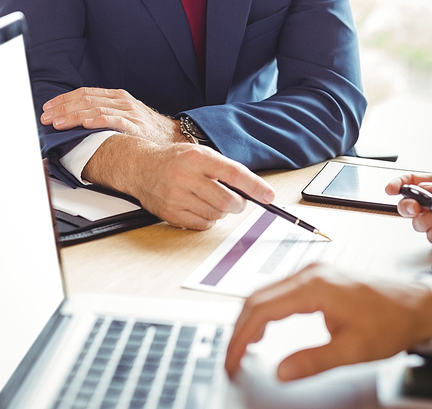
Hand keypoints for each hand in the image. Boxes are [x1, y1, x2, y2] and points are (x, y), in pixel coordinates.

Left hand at [40, 87, 180, 143]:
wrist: (172, 135)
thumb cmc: (144, 127)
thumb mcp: (124, 113)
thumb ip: (104, 112)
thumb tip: (75, 119)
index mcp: (115, 96)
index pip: (84, 92)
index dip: (63, 99)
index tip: (47, 108)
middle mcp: (120, 100)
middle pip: (86, 99)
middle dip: (62, 108)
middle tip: (46, 117)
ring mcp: (128, 111)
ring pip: (95, 109)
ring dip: (73, 116)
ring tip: (58, 123)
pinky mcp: (135, 125)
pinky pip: (114, 120)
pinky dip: (98, 120)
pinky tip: (86, 124)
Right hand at [81, 134, 275, 229]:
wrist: (140, 167)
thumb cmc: (174, 160)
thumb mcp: (199, 154)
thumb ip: (223, 169)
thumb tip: (252, 189)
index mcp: (198, 158)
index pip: (234, 173)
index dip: (255, 186)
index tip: (269, 196)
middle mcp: (187, 176)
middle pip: (227, 200)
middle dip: (238, 204)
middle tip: (237, 201)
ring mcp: (177, 196)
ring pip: (216, 214)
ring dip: (221, 211)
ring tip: (211, 199)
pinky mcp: (170, 213)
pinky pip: (202, 224)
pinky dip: (207, 219)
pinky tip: (199, 207)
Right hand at [225, 262, 431, 380]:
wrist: (414, 304)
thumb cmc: (390, 321)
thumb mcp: (354, 350)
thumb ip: (314, 361)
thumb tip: (282, 371)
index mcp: (314, 287)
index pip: (262, 309)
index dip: (242, 336)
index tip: (232, 359)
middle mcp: (309, 273)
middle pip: (258, 297)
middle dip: (240, 328)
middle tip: (232, 357)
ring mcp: (312, 273)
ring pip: (266, 292)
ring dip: (250, 318)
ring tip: (243, 346)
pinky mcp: (316, 277)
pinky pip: (279, 290)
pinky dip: (264, 310)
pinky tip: (263, 326)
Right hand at [386, 172, 431, 241]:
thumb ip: (430, 186)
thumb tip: (421, 188)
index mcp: (430, 188)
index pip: (409, 180)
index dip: (397, 183)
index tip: (390, 190)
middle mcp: (428, 203)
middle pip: (406, 204)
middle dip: (407, 207)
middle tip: (415, 208)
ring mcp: (430, 220)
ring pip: (417, 224)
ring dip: (425, 223)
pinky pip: (428, 237)